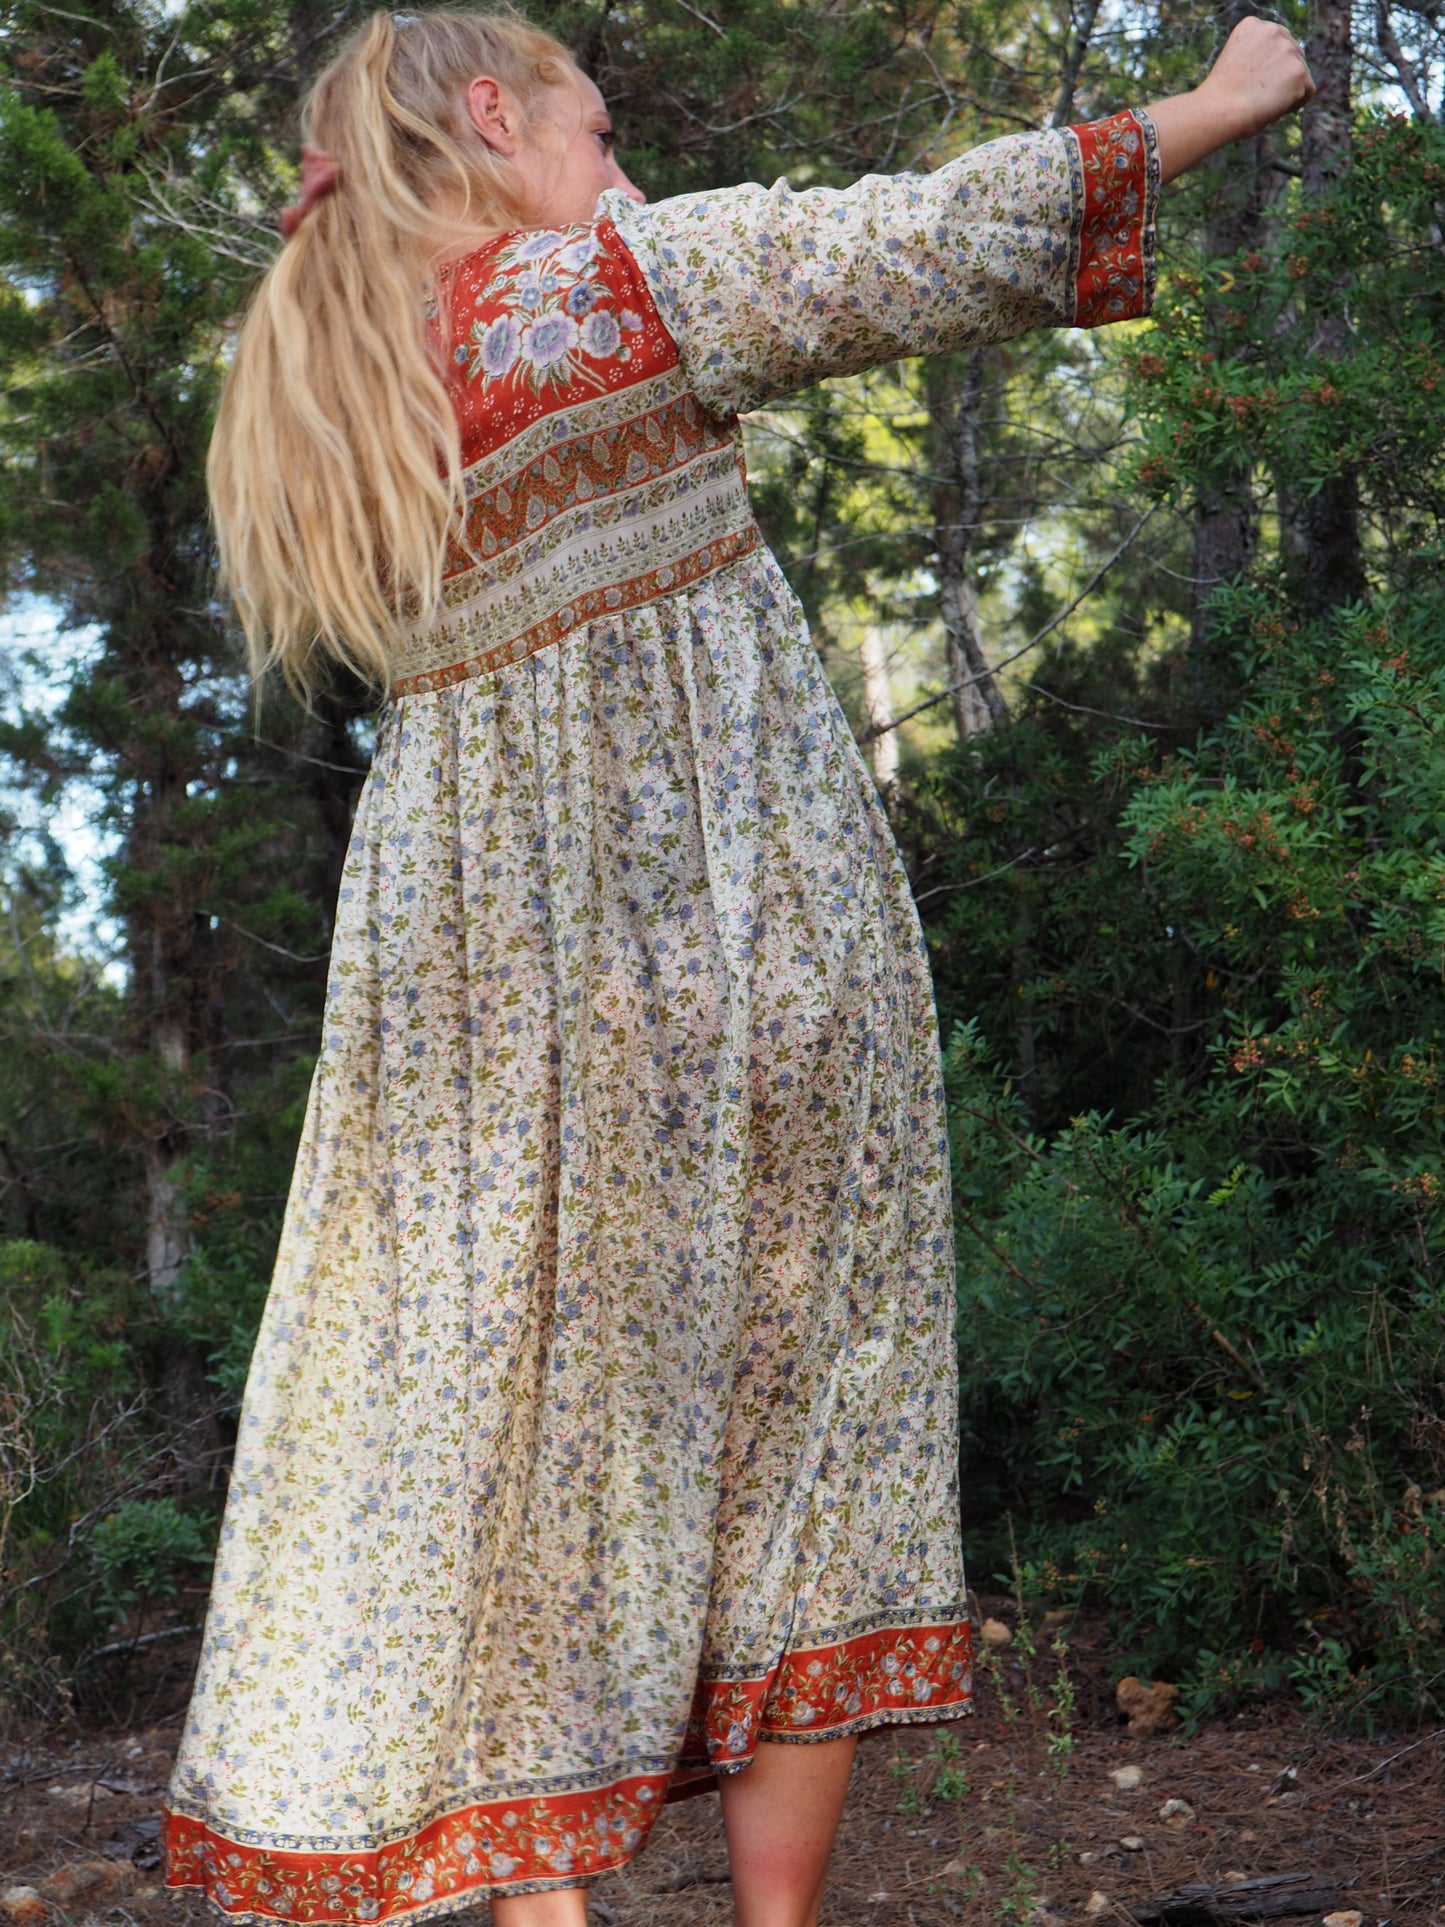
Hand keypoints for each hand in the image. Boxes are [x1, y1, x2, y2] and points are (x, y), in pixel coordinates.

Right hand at [1199, 16, 1315, 142]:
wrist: (1217, 111)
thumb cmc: (1220, 98)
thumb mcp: (1236, 64)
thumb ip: (1259, 57)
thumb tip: (1282, 72)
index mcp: (1253, 26)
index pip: (1275, 45)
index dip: (1266, 68)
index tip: (1249, 83)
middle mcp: (1274, 31)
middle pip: (1292, 57)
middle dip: (1280, 78)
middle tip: (1256, 96)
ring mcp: (1289, 50)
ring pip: (1300, 74)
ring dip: (1286, 91)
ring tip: (1263, 102)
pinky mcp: (1299, 71)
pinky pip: (1308, 91)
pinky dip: (1295, 104)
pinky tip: (1275, 109)